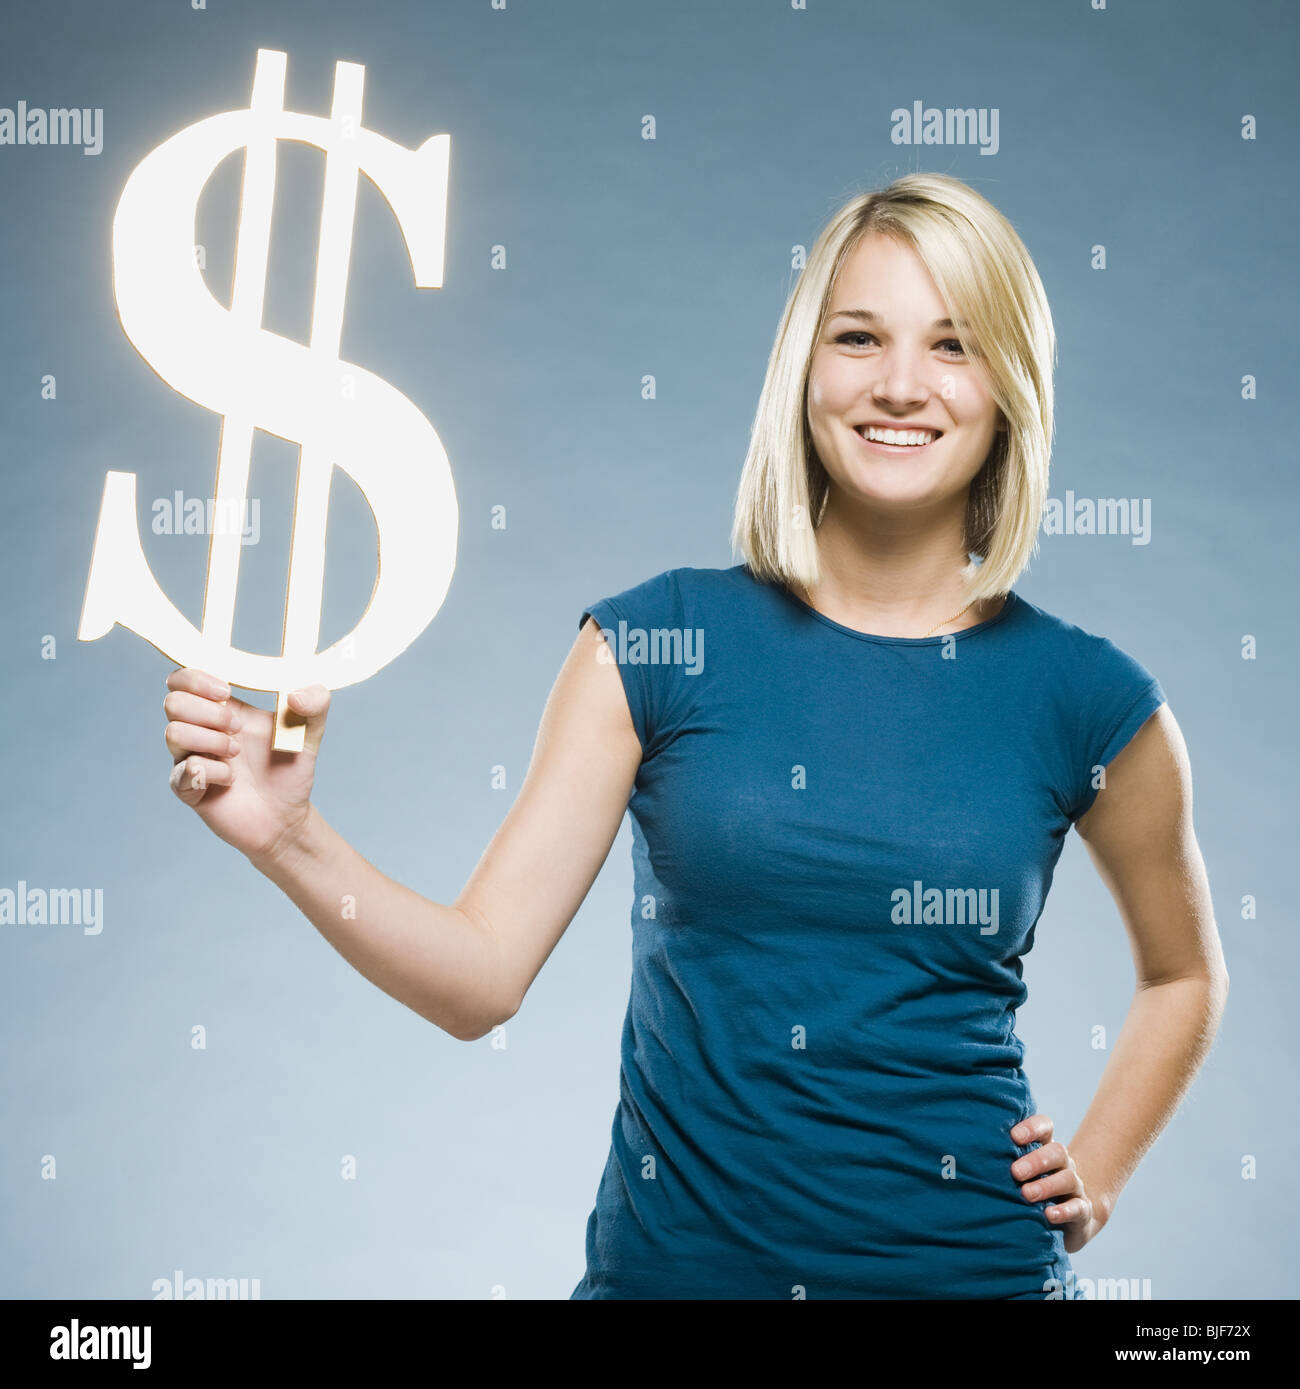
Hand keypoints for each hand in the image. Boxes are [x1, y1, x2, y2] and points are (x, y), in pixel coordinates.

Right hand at [163, 668, 329, 865]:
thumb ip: (316, 702)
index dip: (196, 679)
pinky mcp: (187, 788)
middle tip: (238, 730)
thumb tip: (295, 695)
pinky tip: (231, 780)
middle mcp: (200, 731)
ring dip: (210, 741)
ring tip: (236, 754)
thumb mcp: (311, 731)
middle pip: (173, 702)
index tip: (227, 693)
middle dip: (209, 713)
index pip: (183, 680)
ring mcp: (190, 759)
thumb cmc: (290, 770)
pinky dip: (211, 772)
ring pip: (173, 733)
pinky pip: (183, 771)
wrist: (287, 816)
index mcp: (222, 708)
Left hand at [1010, 1114, 1106, 1253]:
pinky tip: (1048, 1215)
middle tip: (1015, 1172)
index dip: (1032, 1128)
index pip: (1045, 1127)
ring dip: (1046, 1186)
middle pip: (1057, 1151)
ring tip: (1026, 1194)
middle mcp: (1063, 1164)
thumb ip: (1001, 1160)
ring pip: (1068, 1178)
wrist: (1070, 1219)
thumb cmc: (1032, 1188)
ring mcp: (1075, 1187)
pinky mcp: (1082, 1212)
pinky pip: (1078, 1208)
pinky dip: (1064, 1211)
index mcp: (1045, 1148)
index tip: (1013, 1137)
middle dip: (1036, 1160)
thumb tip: (964, 1151)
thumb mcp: (1019, 1173)